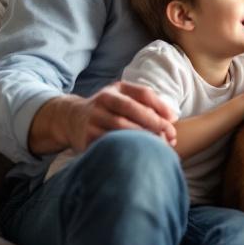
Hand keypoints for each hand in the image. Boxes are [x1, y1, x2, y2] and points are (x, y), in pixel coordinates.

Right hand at [53, 81, 177, 153]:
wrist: (70, 119)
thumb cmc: (107, 109)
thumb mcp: (123, 98)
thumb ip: (147, 104)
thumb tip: (173, 117)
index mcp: (115, 90)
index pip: (142, 94)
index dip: (160, 106)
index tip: (173, 121)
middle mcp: (102, 101)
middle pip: (132, 110)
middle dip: (154, 123)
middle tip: (170, 137)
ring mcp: (93, 119)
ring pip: (121, 128)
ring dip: (142, 138)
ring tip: (158, 147)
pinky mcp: (86, 138)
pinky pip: (110, 143)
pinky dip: (126, 149)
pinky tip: (139, 154)